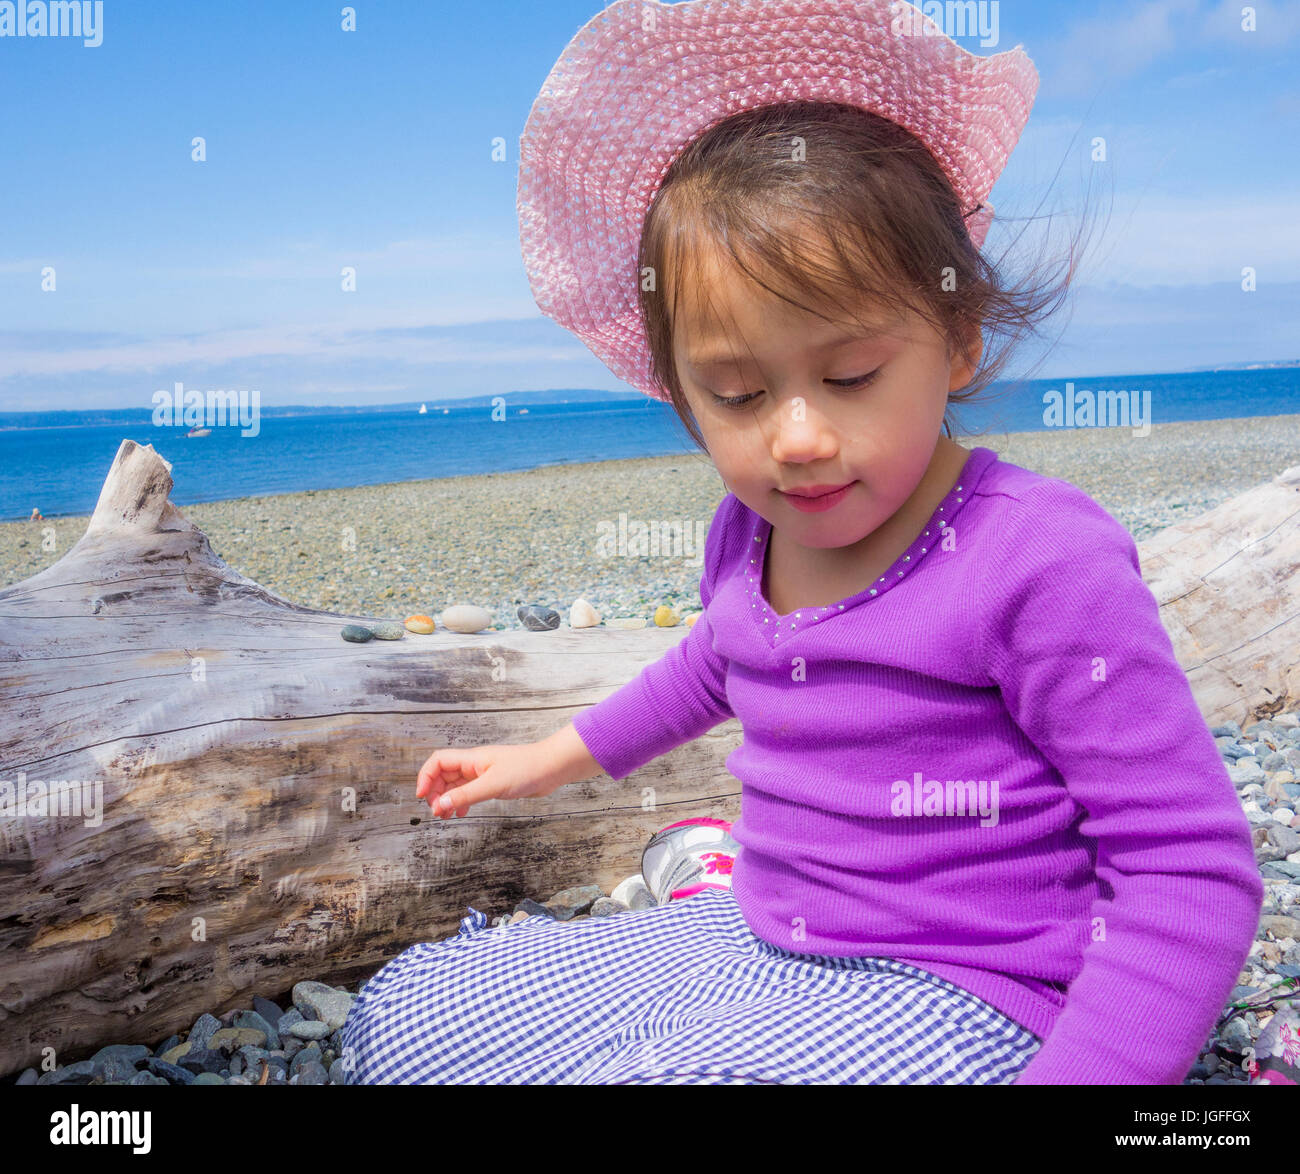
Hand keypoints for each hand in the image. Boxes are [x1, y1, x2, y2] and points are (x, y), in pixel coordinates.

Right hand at [415, 742, 560, 818]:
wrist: (551, 768)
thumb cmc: (526, 769)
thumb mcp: (492, 785)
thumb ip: (465, 795)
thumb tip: (439, 805)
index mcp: (471, 759)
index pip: (438, 762)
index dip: (425, 777)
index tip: (421, 796)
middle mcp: (474, 764)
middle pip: (444, 774)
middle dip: (435, 791)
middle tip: (435, 811)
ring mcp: (484, 773)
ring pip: (456, 784)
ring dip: (447, 798)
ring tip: (444, 816)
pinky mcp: (493, 782)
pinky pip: (470, 791)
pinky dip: (462, 802)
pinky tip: (462, 813)